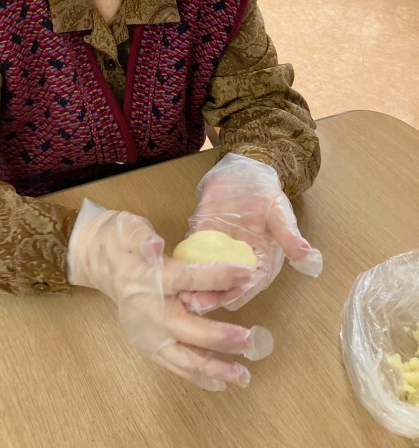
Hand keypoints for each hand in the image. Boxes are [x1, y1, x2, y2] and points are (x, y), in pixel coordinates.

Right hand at [66, 198, 273, 390]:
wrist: (96, 260)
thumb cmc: (118, 239)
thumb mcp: (128, 226)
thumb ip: (142, 237)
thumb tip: (154, 247)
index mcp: (146, 279)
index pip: (188, 279)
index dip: (218, 277)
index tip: (246, 274)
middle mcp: (146, 312)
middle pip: (187, 329)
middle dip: (219, 338)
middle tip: (250, 340)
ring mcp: (146, 333)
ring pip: (182, 357)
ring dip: (213, 368)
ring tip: (242, 374)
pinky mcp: (147, 344)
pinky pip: (174, 364)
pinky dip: (197, 376)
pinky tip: (220, 382)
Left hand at [182, 153, 322, 313]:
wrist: (242, 175)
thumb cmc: (264, 194)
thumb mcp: (279, 211)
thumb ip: (289, 234)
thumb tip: (307, 254)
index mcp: (262, 261)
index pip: (252, 283)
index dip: (240, 292)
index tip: (229, 299)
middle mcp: (239, 263)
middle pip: (226, 287)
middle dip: (213, 297)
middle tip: (197, 304)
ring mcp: (218, 254)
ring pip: (207, 277)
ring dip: (195, 288)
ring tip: (181, 296)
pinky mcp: (201, 241)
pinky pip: (192, 258)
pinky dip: (184, 268)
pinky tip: (172, 274)